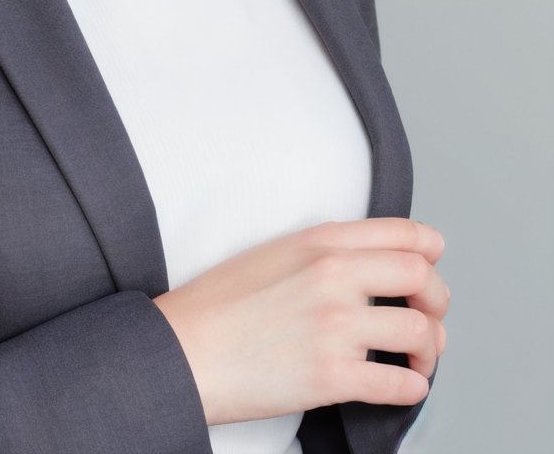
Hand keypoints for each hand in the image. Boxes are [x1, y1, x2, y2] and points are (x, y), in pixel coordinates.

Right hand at [152, 217, 448, 424]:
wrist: (186, 348)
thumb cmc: (221, 304)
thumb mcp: (276, 252)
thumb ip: (326, 251)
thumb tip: (370, 265)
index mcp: (321, 242)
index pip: (403, 234)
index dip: (430, 251)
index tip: (432, 266)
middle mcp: (334, 276)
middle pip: (423, 279)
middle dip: (437, 302)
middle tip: (429, 319)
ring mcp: (335, 326)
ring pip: (421, 334)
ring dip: (430, 352)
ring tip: (417, 361)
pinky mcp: (332, 376)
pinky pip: (400, 384)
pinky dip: (413, 389)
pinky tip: (404, 386)